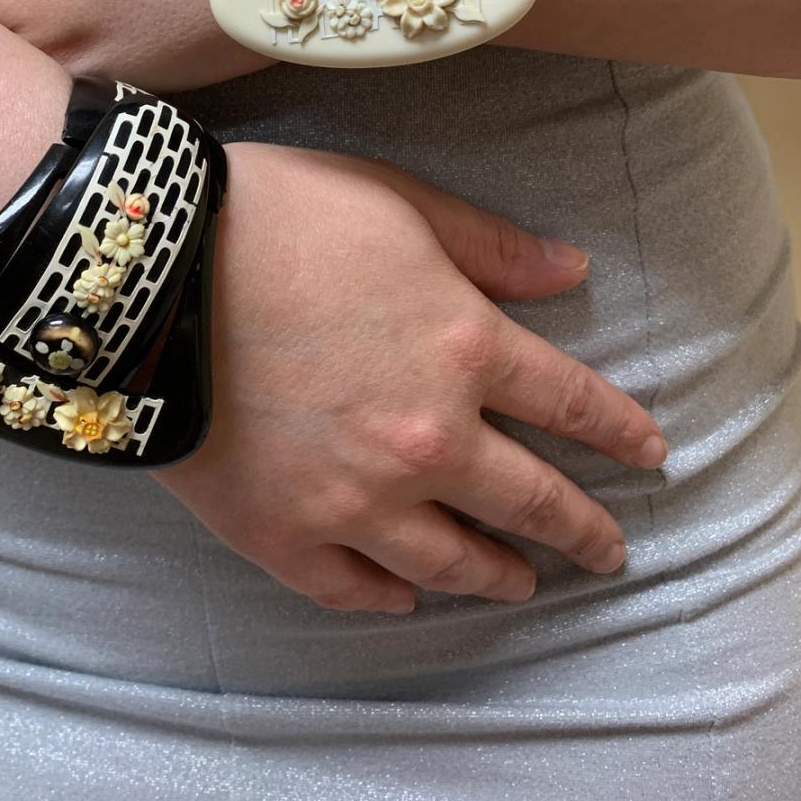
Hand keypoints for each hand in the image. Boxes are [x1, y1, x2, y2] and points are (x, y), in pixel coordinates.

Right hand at [154, 143, 667, 612]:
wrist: (150, 266)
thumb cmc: (276, 216)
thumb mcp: (398, 204)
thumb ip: (490, 246)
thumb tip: (573, 273)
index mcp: (463, 350)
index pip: (572, 404)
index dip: (620, 432)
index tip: (650, 455)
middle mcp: (425, 439)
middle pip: (529, 500)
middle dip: (581, 529)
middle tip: (606, 552)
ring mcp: (353, 499)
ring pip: (450, 560)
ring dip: (496, 575)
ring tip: (519, 583)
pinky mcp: (281, 532)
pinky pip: (349, 587)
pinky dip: (386, 596)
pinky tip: (404, 596)